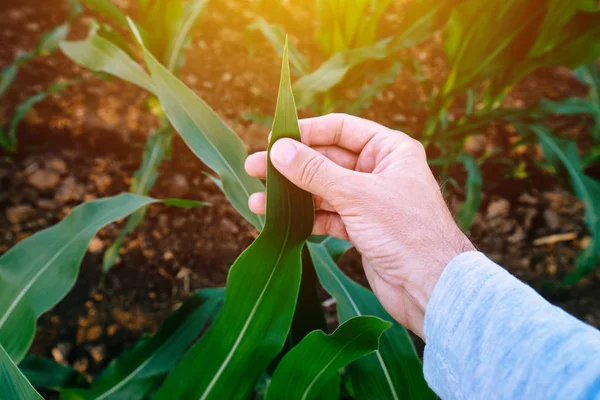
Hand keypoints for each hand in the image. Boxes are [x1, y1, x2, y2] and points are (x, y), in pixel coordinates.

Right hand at [245, 113, 474, 339]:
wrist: (431, 287)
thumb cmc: (406, 232)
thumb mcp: (356, 195)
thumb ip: (315, 172)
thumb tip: (278, 150)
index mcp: (389, 150)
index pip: (341, 129)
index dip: (306, 132)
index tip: (274, 138)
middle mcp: (379, 171)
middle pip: (327, 160)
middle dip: (291, 166)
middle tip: (254, 168)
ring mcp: (370, 201)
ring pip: (323, 190)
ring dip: (292, 195)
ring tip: (256, 200)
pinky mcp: (362, 228)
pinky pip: (328, 215)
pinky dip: (306, 217)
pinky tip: (280, 220)